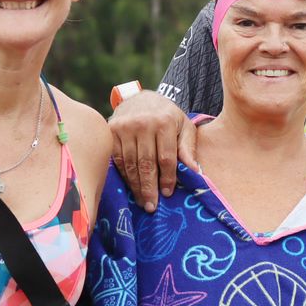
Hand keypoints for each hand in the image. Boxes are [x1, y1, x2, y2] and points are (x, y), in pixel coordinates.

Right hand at [109, 91, 195, 211]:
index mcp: (164, 122)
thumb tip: (195, 171)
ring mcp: (124, 127)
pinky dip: (123, 175)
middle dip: (149, 187)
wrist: (139, 98)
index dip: (167, 178)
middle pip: (146, 163)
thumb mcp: (183, 126)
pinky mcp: (110, 131)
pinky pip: (117, 159)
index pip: (166, 157)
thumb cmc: (166, 116)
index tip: (168, 193)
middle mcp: (143, 123)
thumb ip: (188, 148)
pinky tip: (129, 187)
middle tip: (151, 206)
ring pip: (130, 164)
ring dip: (135, 185)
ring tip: (141, 201)